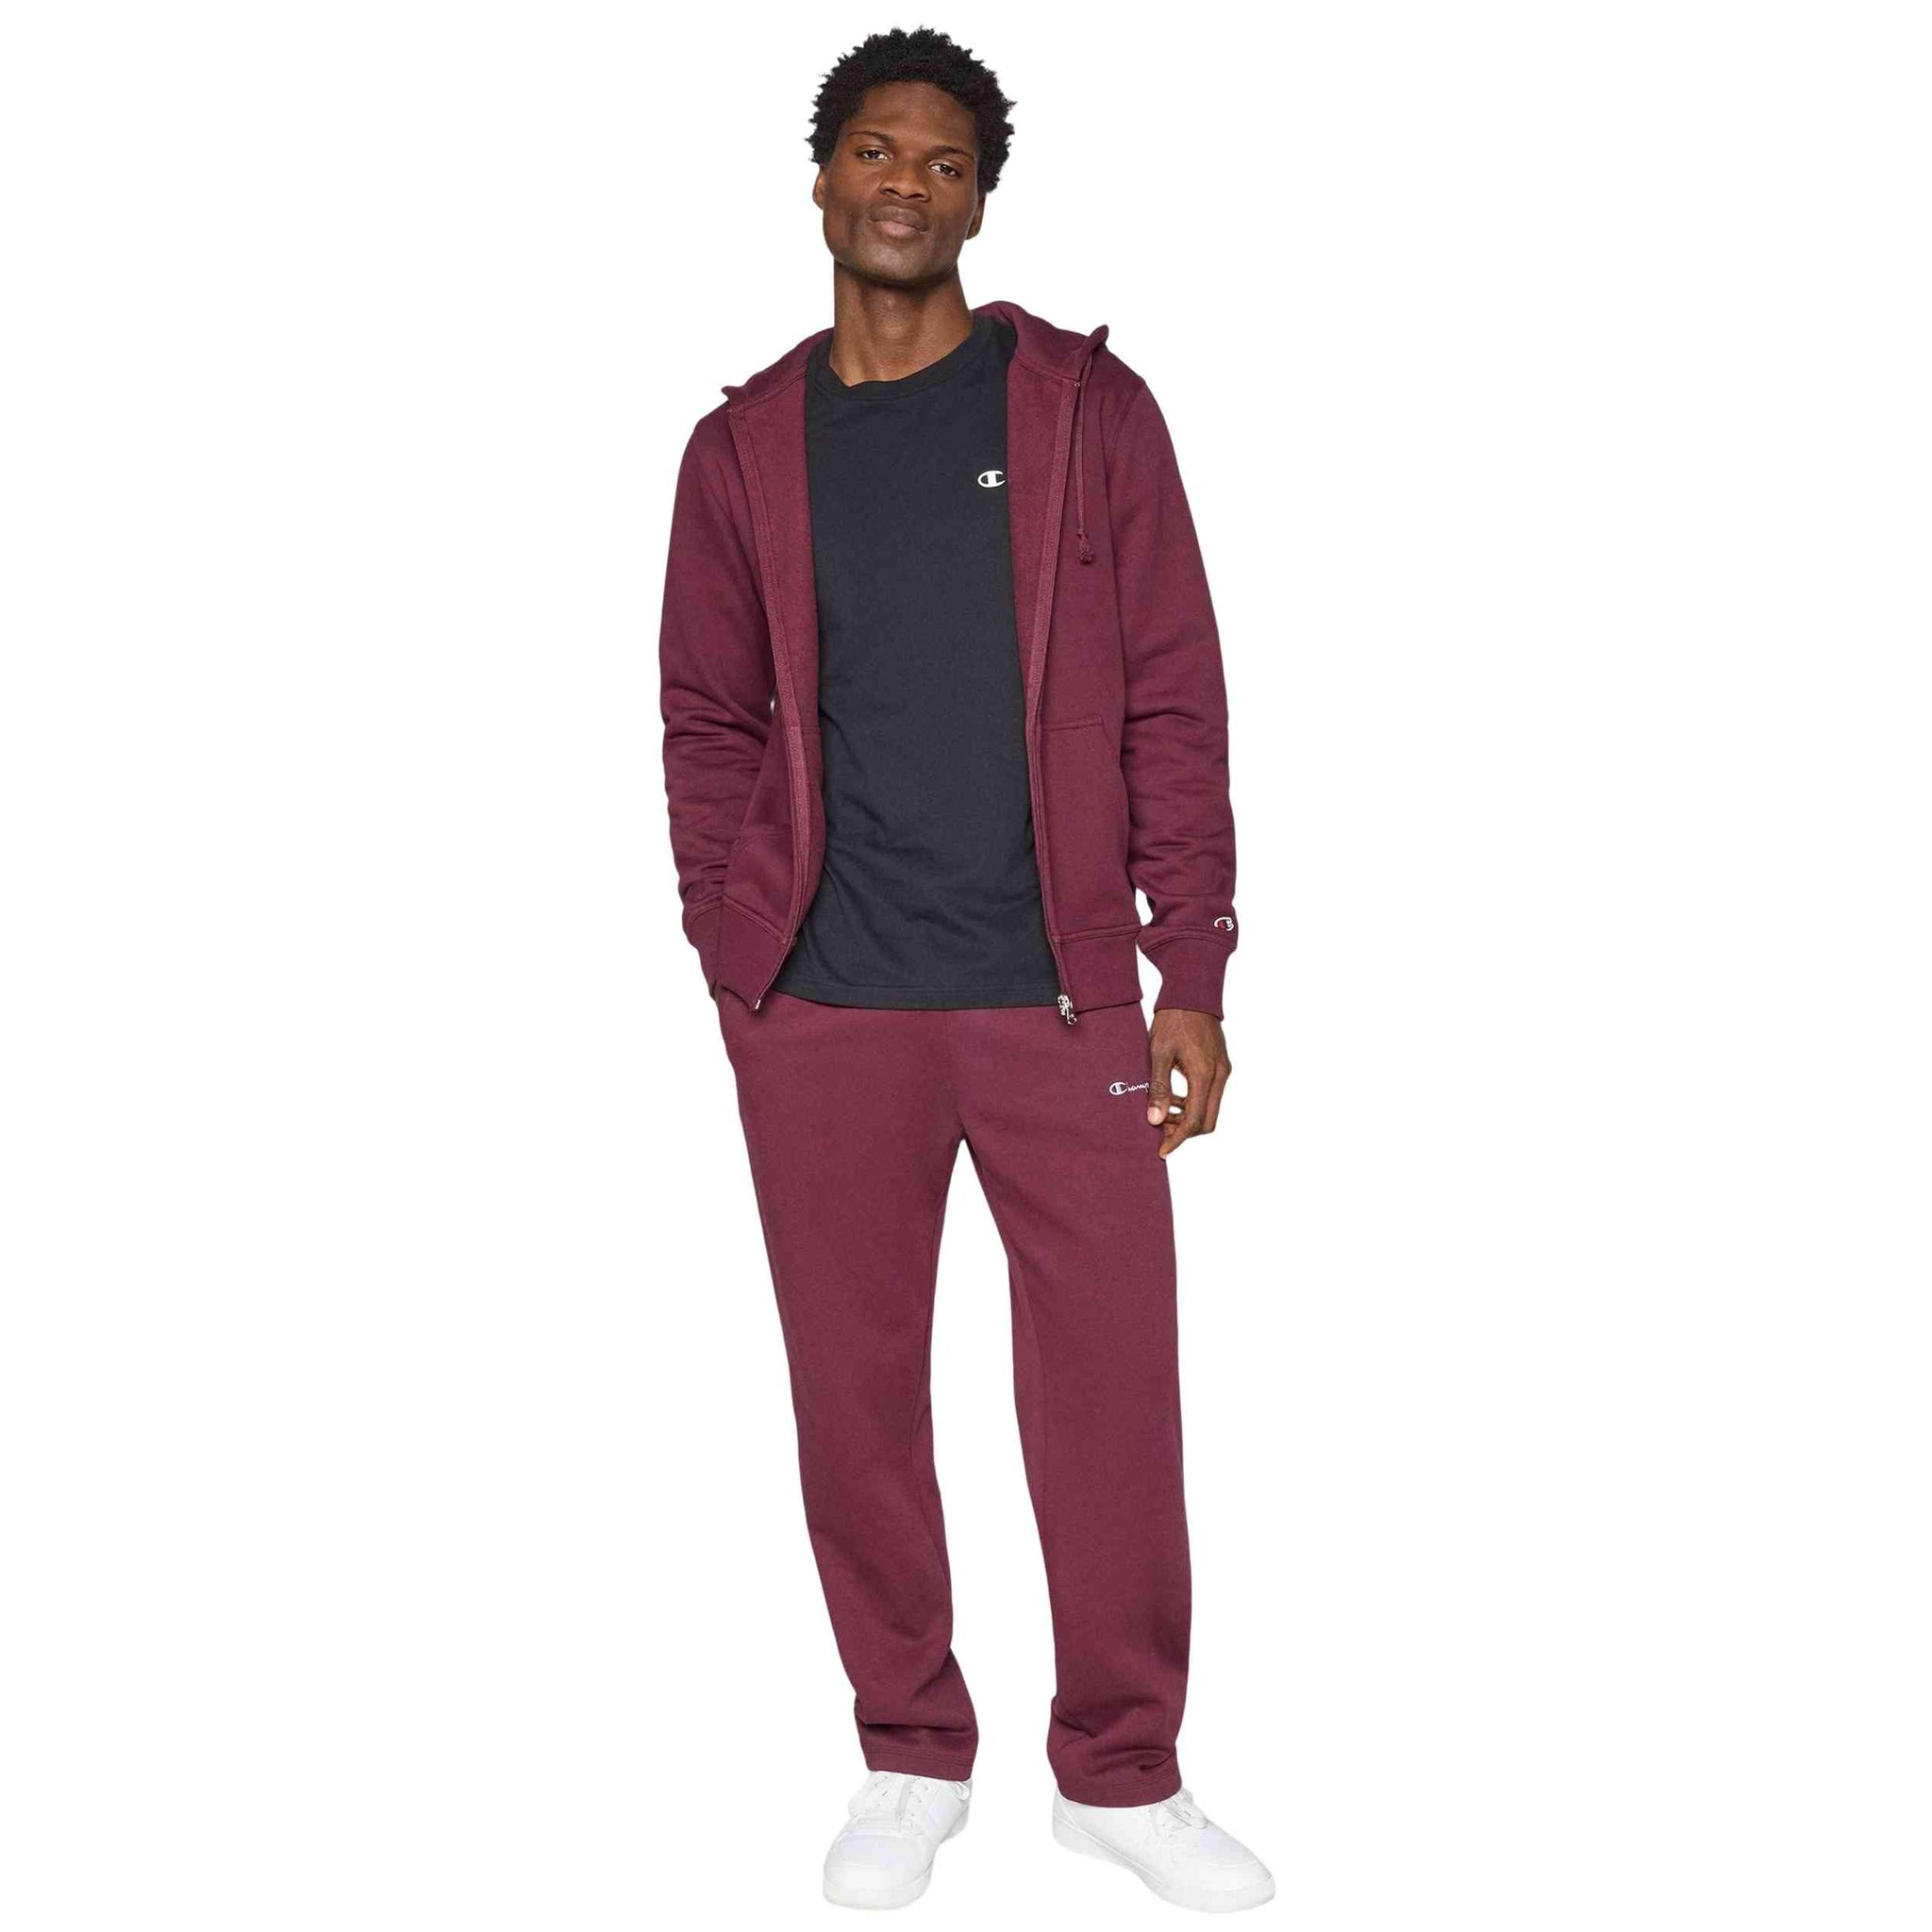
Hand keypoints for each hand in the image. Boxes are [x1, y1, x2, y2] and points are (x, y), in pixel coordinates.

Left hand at [1147, 1008, 1231, 1157]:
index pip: (1195, 1122)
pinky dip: (1194, 1102)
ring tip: (1163, 1111)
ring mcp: (1223, 1070)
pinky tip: (1174, 1096)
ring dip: (1188, 1117)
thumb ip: (1158, 1088)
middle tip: (1160, 1129)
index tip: (1162, 1150)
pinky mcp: (1221, 1064)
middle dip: (1184, 1131)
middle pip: (1207, 1121)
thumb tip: (1155, 1120)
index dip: (1178, 1139)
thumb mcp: (1158, 1053)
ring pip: (1210, 1108)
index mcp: (1205, 1075)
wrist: (1192, 991)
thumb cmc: (1173, 1019)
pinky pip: (1211, 1094)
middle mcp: (1220, 1076)